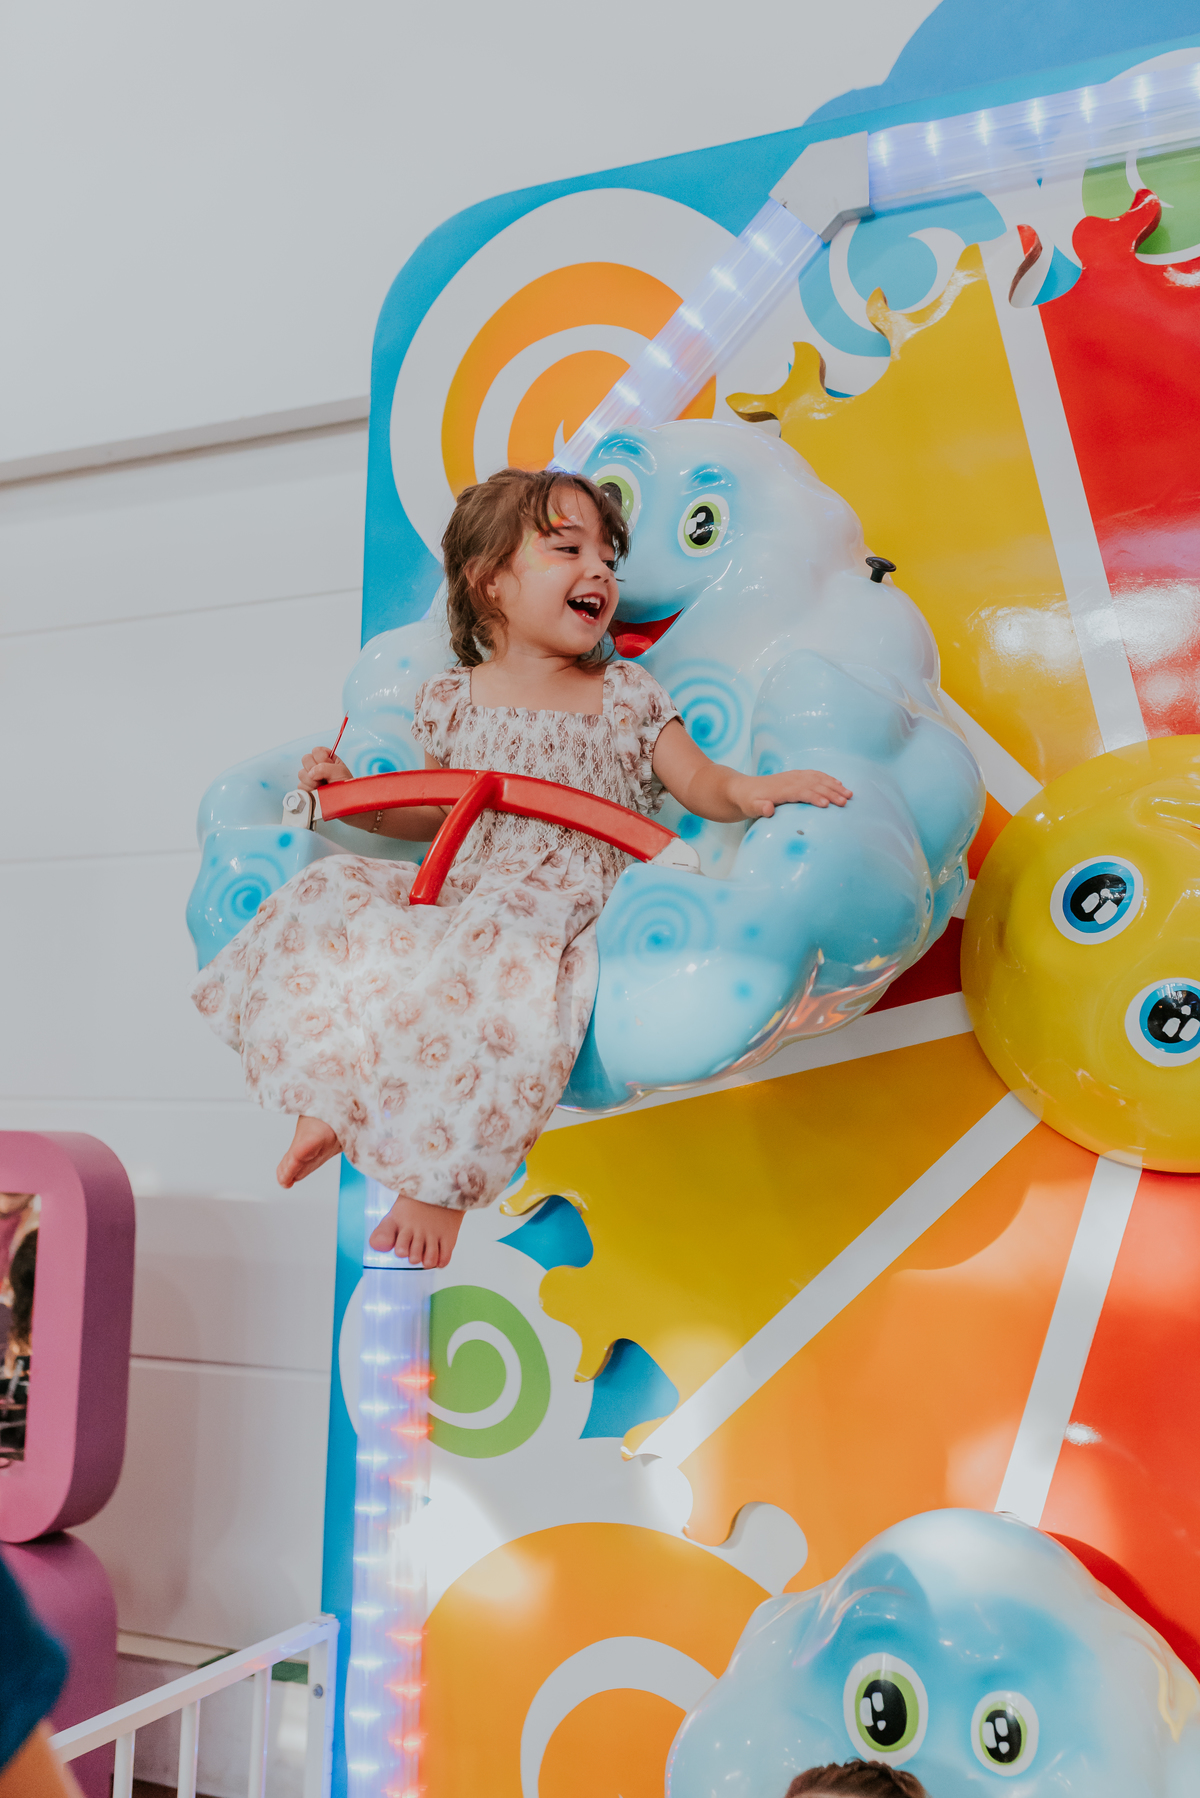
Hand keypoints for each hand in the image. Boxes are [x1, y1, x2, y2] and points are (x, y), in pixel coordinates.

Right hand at [298, 746, 351, 791]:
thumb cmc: (345, 786)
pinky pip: (300, 786)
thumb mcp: (340, 772)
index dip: (321, 759)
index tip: (330, 767)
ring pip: (301, 773)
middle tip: (324, 778)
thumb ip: (325, 768)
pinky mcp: (306, 789)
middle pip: (305, 759)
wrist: (343, 802)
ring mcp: (310, 778)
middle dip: (314, 769)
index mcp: (327, 759)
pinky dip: (309, 789)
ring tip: (322, 786)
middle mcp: (317, 767)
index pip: (316, 751)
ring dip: (312, 781)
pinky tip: (317, 792)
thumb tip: (310, 773)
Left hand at [370, 1195, 463, 1268]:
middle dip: (414, 1257)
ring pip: (430, 1259)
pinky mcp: (449, 1236)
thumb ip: (384, 1232)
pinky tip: (436, 1256)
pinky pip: (445, 1258)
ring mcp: (435, 1234)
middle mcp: (420, 1230)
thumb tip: (375, 1246)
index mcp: (405, 1224)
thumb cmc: (415, 1205)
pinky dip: (440, 1261)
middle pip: (415, 1257)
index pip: (401, 1248)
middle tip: (415, 1250)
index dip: (401, 1251)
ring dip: (427, 1261)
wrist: (442, 1189)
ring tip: (426, 1255)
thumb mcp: (396, 1214)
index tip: (402, 1249)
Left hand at [732, 768, 851, 817]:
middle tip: (845, 802)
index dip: (813, 797)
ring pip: (818, 779)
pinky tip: (839, 784)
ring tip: (849, 794)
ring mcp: (794, 776)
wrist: (744, 790)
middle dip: (830, 792)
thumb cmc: (748, 802)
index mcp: (781, 789)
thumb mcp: (750, 807)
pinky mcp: (796, 776)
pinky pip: (815, 775)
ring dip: (834, 785)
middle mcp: (790, 780)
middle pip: (814, 784)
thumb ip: (759, 808)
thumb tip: (768, 808)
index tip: (826, 804)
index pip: (801, 792)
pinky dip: (828, 779)